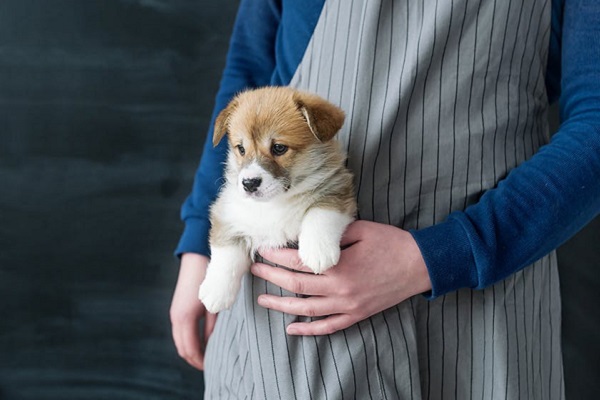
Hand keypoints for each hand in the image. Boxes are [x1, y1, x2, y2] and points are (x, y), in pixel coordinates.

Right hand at [170, 253, 217, 369]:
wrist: (197, 258)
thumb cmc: (210, 279)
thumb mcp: (215, 304)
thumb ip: (213, 325)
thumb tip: (214, 342)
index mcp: (186, 318)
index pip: (190, 349)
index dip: (200, 361)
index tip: (211, 367)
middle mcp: (176, 318)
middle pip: (182, 348)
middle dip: (194, 359)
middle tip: (210, 365)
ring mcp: (175, 313)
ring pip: (180, 341)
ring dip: (191, 350)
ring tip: (207, 356)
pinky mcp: (177, 309)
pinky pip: (180, 332)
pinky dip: (189, 341)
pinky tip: (202, 341)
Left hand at [251, 220, 431, 335]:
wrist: (420, 265)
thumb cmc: (391, 243)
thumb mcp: (360, 230)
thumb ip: (332, 234)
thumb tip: (304, 234)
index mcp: (340, 266)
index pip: (298, 261)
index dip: (277, 255)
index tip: (262, 249)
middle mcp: (340, 290)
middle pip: (296, 286)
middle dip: (271, 277)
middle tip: (254, 269)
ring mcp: (348, 306)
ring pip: (306, 310)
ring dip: (281, 306)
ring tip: (262, 300)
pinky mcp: (356, 315)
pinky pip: (328, 327)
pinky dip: (309, 330)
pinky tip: (292, 329)